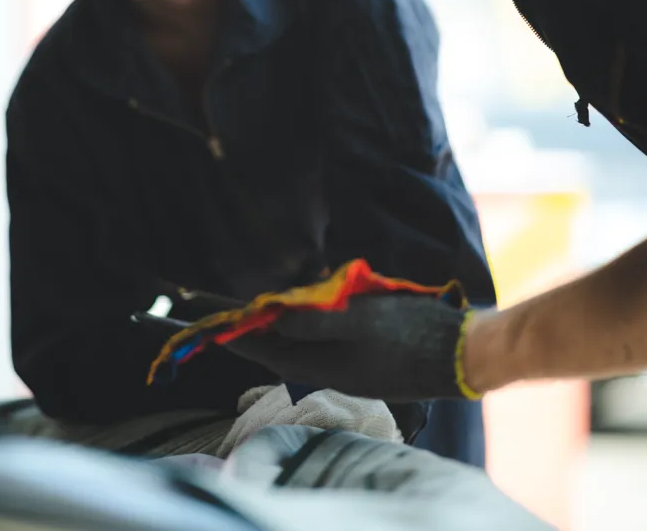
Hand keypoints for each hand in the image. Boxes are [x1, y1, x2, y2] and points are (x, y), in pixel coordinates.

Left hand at [228, 292, 472, 402]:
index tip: (214, 322)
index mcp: (325, 367)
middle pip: (285, 350)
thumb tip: (272, 318)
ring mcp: (353, 369)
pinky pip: (330, 345)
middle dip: (262, 329)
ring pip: (308, 347)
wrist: (462, 353)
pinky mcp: (370, 362)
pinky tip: (320, 310)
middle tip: (242, 306)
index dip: (240, 335)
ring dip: (291, 325)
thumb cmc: (411, 332)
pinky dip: (317, 328)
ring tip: (276, 304)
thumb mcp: (360, 320)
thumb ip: (313, 321)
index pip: (269, 351)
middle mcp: (334, 372)